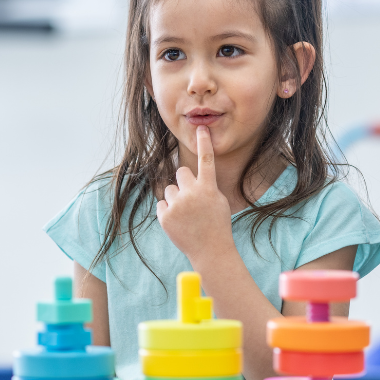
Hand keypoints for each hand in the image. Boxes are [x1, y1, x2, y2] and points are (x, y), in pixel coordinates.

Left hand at [155, 126, 232, 259]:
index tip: (201, 128)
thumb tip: (187, 176)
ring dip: (175, 199)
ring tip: (186, 215)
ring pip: (169, 189)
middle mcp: (192, 193)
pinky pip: (162, 204)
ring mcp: (177, 205)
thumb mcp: (218, 201)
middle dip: (184, 182)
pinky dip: (168, 212)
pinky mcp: (165, 216)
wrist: (210, 250)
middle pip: (180, 172)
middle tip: (191, 199)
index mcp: (209, 188)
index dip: (203, 143)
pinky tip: (179, 223)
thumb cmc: (216, 224)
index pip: (206, 160)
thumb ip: (204, 186)